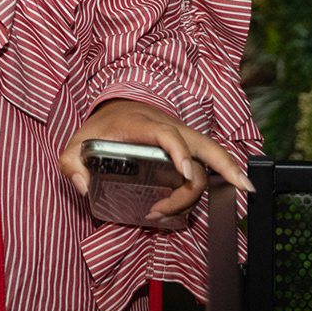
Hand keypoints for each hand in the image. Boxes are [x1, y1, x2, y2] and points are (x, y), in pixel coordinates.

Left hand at [58, 98, 252, 221]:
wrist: (115, 107)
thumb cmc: (99, 127)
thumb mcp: (76, 142)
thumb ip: (70, 163)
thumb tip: (83, 187)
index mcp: (142, 124)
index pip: (167, 134)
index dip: (179, 153)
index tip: (185, 174)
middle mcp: (169, 127)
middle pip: (204, 144)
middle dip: (226, 165)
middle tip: (241, 188)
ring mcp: (182, 135)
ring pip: (212, 153)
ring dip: (221, 177)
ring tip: (209, 203)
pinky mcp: (188, 144)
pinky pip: (209, 159)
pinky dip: (222, 174)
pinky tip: (231, 190)